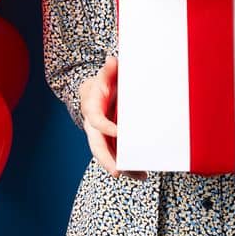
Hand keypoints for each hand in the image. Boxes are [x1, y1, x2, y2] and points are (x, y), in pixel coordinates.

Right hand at [79, 54, 145, 180]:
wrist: (96, 93)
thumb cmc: (103, 84)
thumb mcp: (106, 75)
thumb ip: (109, 69)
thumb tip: (112, 59)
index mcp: (92, 110)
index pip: (97, 121)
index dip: (106, 127)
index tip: (118, 132)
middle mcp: (94, 127)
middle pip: (98, 146)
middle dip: (107, 160)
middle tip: (118, 171)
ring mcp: (102, 136)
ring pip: (109, 156)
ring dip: (123, 167)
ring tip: (140, 175)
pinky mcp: (111, 142)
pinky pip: (118, 156)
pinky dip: (129, 166)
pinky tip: (142, 174)